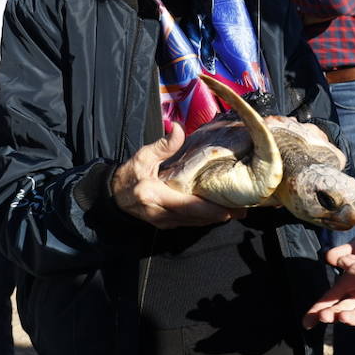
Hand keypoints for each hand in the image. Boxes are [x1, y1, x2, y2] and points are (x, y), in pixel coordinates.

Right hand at [110, 123, 242, 228]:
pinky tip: (217, 214)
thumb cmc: (128, 175)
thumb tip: (178, 128)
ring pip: (194, 223)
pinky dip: (203, 219)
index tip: (229, 208)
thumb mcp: (142, 157)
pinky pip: (188, 223)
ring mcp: (163, 222)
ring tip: (236, 213)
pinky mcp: (165, 225)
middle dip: (220, 215)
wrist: (112, 196)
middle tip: (242, 211)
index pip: (188, 205)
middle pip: (196, 218)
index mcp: (155, 195)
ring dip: (214, 219)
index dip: (210, 209)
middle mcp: (161, 213)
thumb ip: (162, 146)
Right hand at [303, 231, 354, 330]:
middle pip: (341, 311)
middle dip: (331, 316)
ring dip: (351, 320)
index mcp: (350, 282)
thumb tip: (328, 257)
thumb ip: (347, 251)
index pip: (330, 298)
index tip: (306, 322)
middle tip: (324, 316)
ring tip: (343, 316)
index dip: (316, 310)